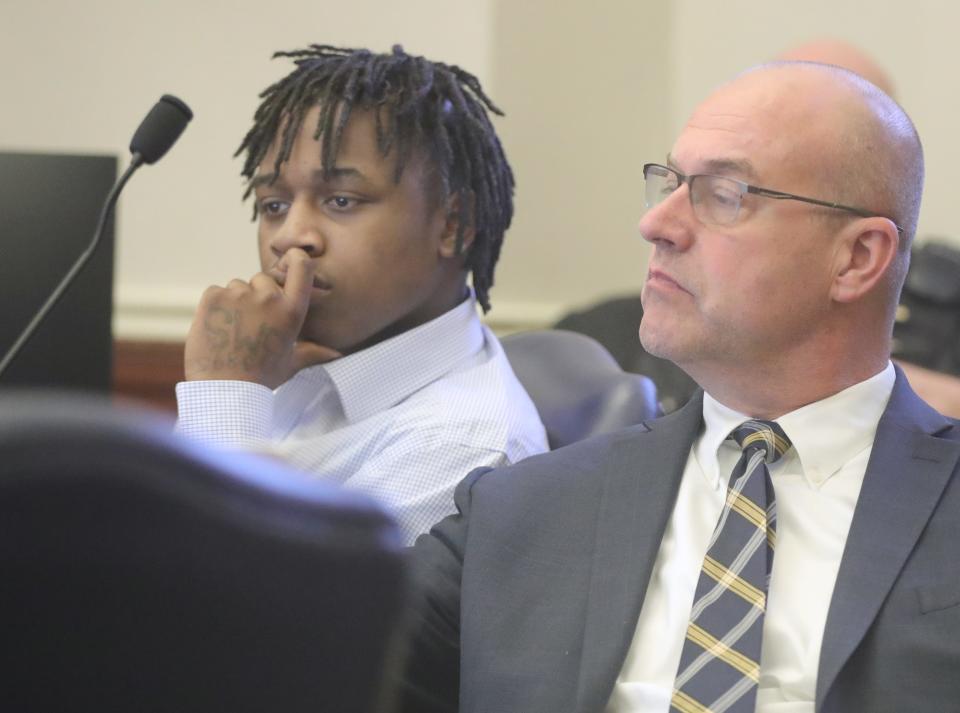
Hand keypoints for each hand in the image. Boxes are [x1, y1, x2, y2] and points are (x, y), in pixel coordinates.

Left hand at [184, 248, 340, 387]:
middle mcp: (269, 297)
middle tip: (251, 325)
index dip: (294, 259)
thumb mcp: (291, 363)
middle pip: (262, 278)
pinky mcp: (213, 296)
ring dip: (234, 302)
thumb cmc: (261, 378)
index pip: (301, 265)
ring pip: (237, 286)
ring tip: (233, 331)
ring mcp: (239, 295)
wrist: (224, 389)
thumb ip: (313, 352)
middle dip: (257, 294)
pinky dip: (215, 307)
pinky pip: (216, 292)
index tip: (289, 264)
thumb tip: (337, 355)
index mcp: (292, 311)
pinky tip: (217, 329)